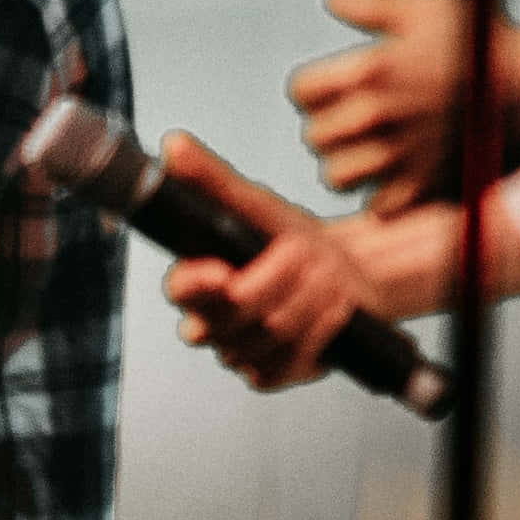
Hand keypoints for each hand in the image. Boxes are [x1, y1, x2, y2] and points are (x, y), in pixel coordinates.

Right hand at [151, 131, 519, 388]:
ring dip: (309, 298)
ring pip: (270, 333)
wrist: (345, 275)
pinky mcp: (269, 375)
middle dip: (281, 279)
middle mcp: (208, 323)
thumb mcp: (256, 205)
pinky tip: (333, 309)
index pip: (180, 291)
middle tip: (305, 255)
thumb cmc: (291, 241)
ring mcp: (238, 353)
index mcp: (196, 282)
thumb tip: (174, 145)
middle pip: (234, 314)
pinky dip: (320, 328)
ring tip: (326, 276)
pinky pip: (290, 359)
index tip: (221, 269)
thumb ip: (212, 180)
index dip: (198, 286)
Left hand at [291, 0, 519, 211]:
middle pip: (314, 137)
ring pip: (335, 176)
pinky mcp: (427, 186)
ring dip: (348, 166)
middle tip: (356, 123)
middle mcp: (376, 115)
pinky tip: (400, 177)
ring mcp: (400, 155)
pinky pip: (377, 206)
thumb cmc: (483, 41)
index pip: (299, 91)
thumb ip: (370, 8)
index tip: (335, 90)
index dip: (313, 91)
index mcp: (369, 70)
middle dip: (329, 128)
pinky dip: (383, 197)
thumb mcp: (426, 10)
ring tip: (371, 153)